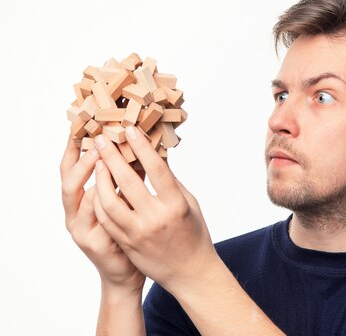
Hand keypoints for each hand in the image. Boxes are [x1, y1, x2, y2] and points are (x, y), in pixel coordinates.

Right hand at [61, 137, 144, 292]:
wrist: (129, 273)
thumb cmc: (131, 234)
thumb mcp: (126, 203)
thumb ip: (127, 180)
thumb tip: (140, 145)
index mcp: (82, 200)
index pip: (71, 168)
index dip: (74, 148)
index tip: (82, 124)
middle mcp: (75, 213)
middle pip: (69, 180)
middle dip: (81, 157)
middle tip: (96, 138)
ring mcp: (81, 229)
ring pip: (80, 198)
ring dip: (90, 176)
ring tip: (99, 156)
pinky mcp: (93, 243)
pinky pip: (96, 218)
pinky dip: (102, 201)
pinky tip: (110, 186)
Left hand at [92, 126, 216, 292]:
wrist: (190, 271)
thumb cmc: (193, 234)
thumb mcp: (189, 203)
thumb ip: (171, 182)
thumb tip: (156, 157)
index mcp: (176, 205)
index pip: (155, 169)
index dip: (140, 147)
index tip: (128, 130)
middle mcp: (156, 218)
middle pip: (128, 181)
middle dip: (112, 157)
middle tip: (101, 140)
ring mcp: (138, 233)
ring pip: (109, 201)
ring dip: (100, 179)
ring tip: (97, 162)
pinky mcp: (127, 243)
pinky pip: (106, 219)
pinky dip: (99, 201)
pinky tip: (97, 187)